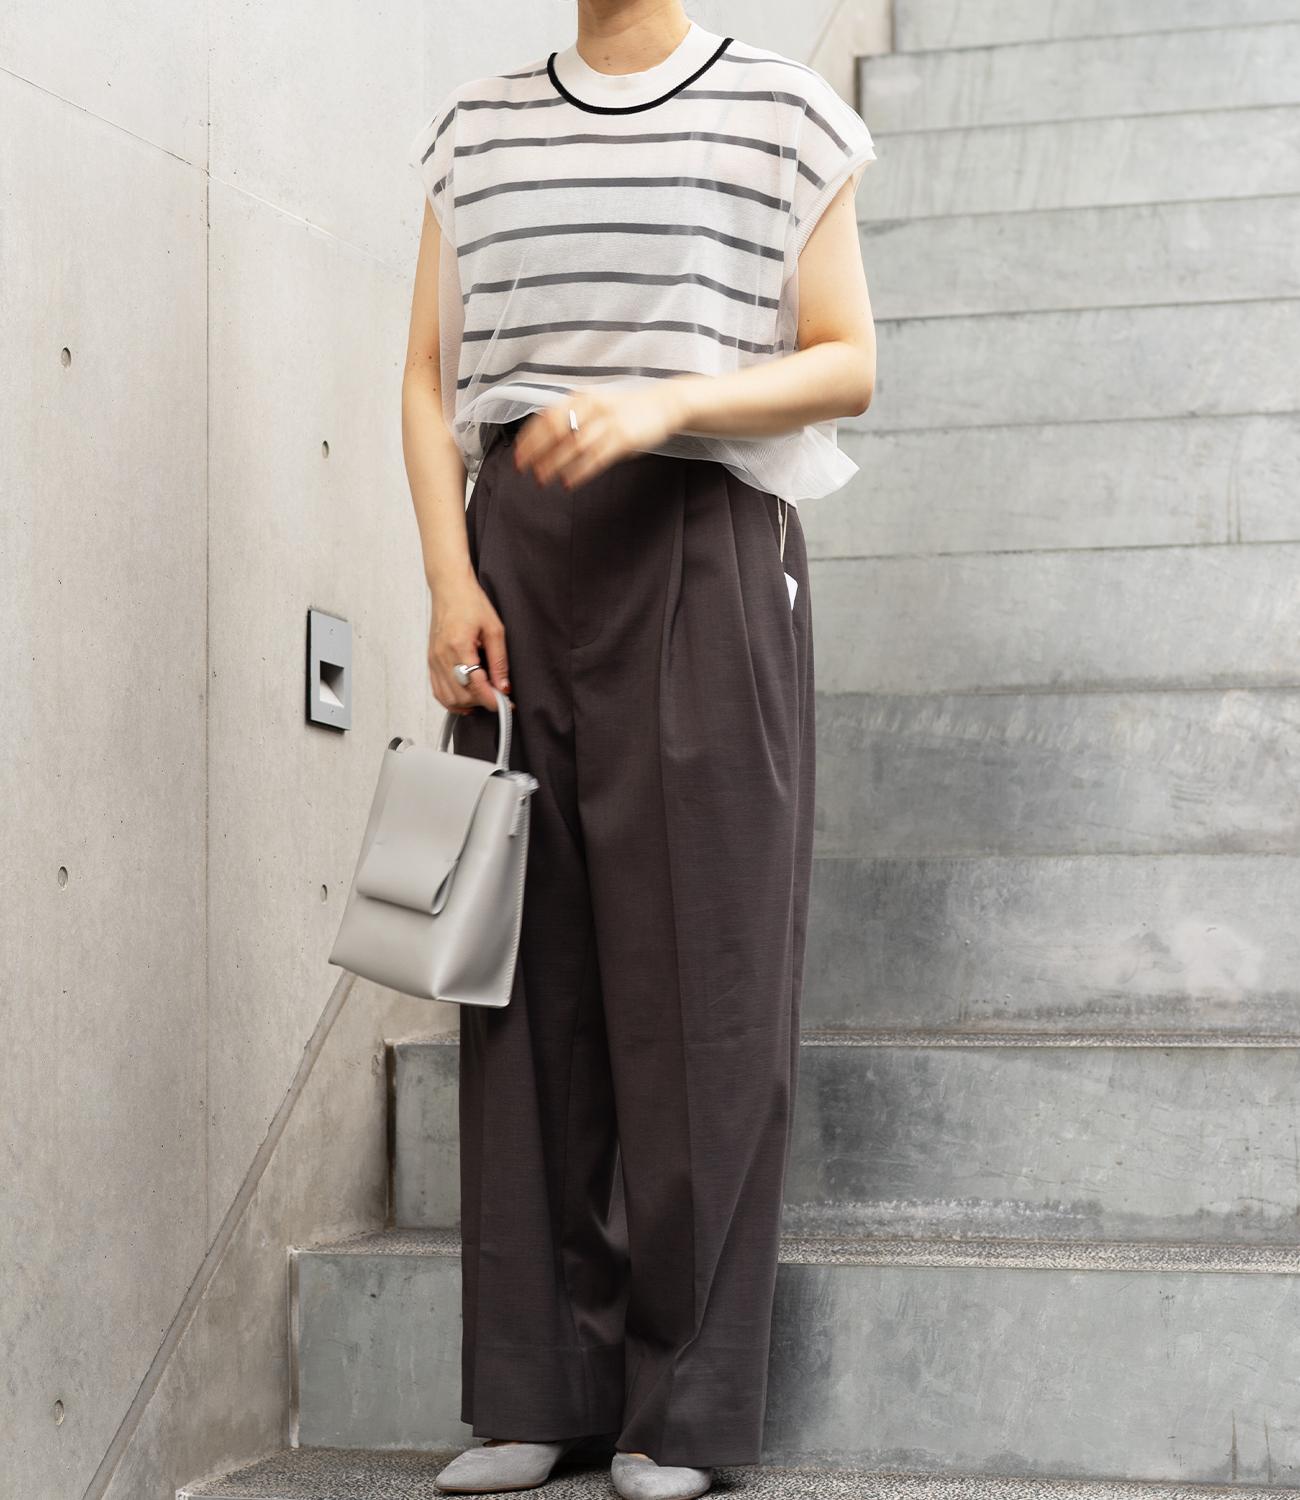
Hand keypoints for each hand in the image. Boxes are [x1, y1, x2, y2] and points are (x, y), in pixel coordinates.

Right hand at [427, 574, 509, 715]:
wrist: (450, 589)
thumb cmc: (471, 603)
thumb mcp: (494, 629)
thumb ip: (499, 661)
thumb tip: (503, 686)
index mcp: (458, 646)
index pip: (475, 685)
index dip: (492, 699)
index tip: (506, 704)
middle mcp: (442, 656)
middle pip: (461, 695)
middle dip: (482, 701)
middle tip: (499, 697)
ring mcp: (433, 660)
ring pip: (448, 697)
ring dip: (468, 703)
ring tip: (484, 697)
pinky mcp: (431, 661)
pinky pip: (438, 691)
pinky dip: (452, 700)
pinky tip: (466, 699)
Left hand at [512, 383, 685, 490]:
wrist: (663, 404)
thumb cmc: (626, 409)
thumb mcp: (596, 406)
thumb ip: (573, 420)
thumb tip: (544, 441)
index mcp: (581, 398)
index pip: (547, 417)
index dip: (530, 437)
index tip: (518, 454)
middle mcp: (592, 407)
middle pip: (556, 431)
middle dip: (536, 452)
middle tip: (523, 469)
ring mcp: (608, 422)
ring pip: (574, 446)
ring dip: (554, 464)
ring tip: (542, 479)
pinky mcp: (623, 438)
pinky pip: (596, 458)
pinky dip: (579, 471)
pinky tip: (568, 482)